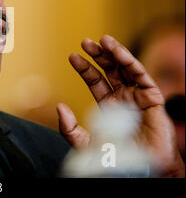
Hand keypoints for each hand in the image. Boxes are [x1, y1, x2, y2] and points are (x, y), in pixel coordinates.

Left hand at [57, 35, 184, 177]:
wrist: (139, 171)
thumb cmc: (115, 160)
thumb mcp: (85, 143)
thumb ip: (69, 128)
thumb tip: (59, 107)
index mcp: (107, 106)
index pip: (95, 81)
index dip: (85, 68)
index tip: (72, 56)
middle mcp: (122, 98)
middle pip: (109, 70)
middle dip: (98, 55)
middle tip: (85, 42)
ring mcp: (137, 97)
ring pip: (125, 68)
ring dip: (114, 52)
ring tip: (102, 40)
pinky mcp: (152, 98)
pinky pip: (141, 76)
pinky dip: (129, 62)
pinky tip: (117, 52)